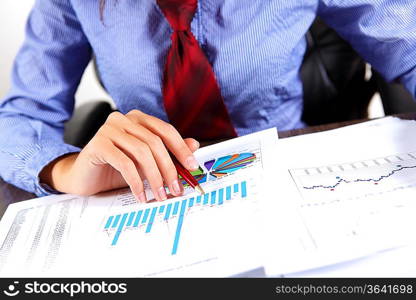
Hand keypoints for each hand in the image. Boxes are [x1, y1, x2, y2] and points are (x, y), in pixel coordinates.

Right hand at [40, 110, 199, 201]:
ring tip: (160, 195)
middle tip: (176, 188)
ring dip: (154, 178)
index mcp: (138, 119)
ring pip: (142, 152)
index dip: (181, 148)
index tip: (191, 166)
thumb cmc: (115, 168)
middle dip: (169, 168)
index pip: (165, 130)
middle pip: (155, 143)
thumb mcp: (145, 162)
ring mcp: (109, 129)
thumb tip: (194, 145)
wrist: (83, 177)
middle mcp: (123, 120)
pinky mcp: (98, 144)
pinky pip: (125, 163)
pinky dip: (136, 182)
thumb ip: (168, 152)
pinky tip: (141, 195)